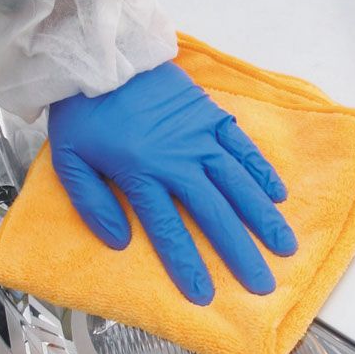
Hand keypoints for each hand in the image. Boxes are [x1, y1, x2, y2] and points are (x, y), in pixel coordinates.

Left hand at [48, 62, 296, 304]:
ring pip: (237, 183)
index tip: (205, 294)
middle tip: (262, 283)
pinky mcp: (210, 114)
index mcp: (141, 173)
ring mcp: (199, 135)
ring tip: (284, 245)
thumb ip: (92, 204)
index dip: (188, 265)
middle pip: (214, 213)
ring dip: (263, 217)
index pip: (169, 230)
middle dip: (239, 252)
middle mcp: (178, 158)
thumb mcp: (70, 160)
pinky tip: (277, 194)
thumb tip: (120, 243)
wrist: (102, 59)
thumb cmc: (84, 112)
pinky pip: (242, 145)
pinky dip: (261, 170)